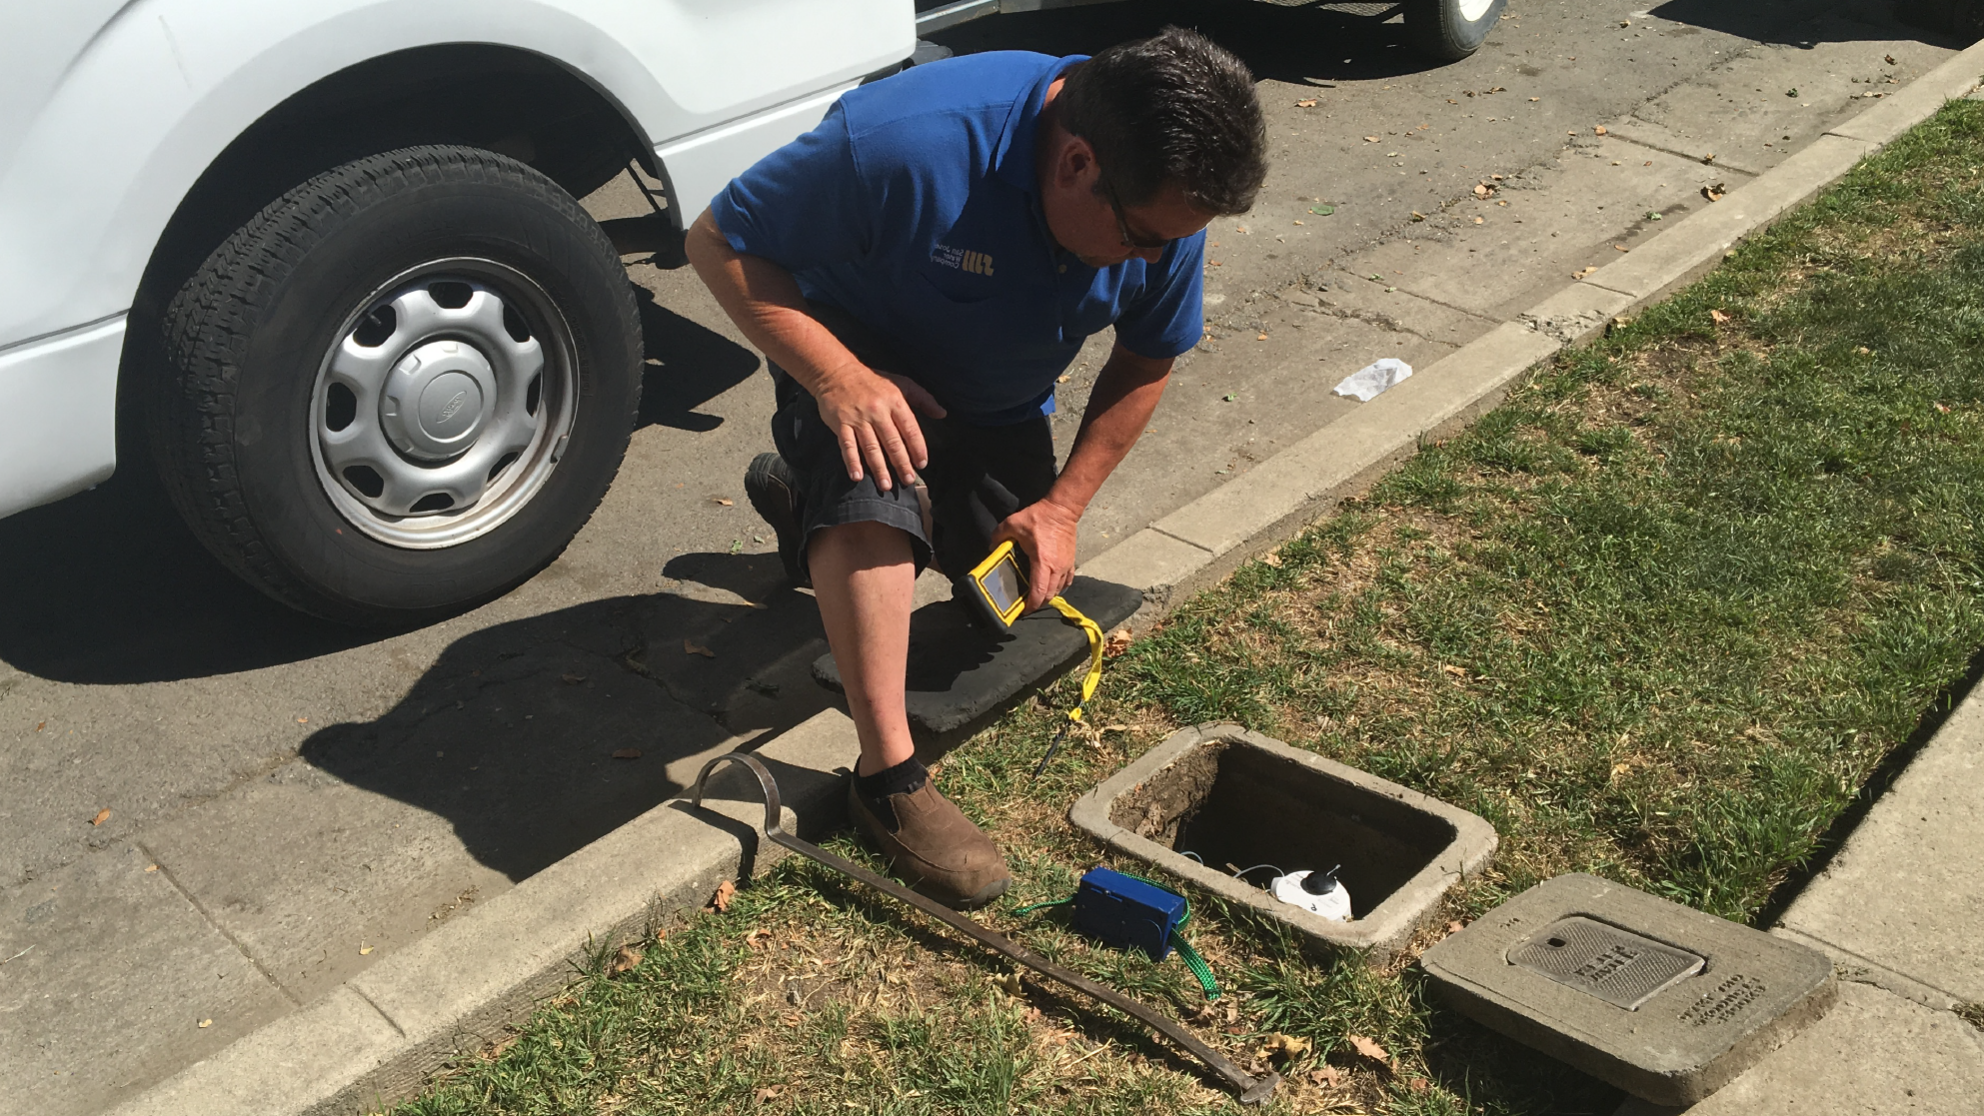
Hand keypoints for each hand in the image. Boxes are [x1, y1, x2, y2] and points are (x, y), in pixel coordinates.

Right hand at [812, 367, 946, 491]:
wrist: (836, 372)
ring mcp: (858, 418)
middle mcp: (877, 411)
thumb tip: (942, 413)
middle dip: (901, 463)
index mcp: (895, 402)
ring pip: (871, 447)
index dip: (917, 448)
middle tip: (907, 480)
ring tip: (886, 485)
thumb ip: (924, 399)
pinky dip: (851, 462)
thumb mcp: (902, 383)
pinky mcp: (841, 424)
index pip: (910, 429)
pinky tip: (857, 476)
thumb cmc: (873, 381)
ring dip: (879, 468)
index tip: (922, 464)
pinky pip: (847, 446)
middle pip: (892, 442)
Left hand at [991, 496, 1080, 611]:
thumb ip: (998, 536)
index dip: (1031, 605)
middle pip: (1049, 595)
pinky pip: (1067, 581)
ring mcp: (1065, 566)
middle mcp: (1056, 568)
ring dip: (1047, 595)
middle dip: (1038, 603)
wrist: (1062, 509)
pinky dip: (1059, 587)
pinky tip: (1051, 587)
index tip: (1023, 610)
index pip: (1039, 592)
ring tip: (1036, 595)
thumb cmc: (1040, 517)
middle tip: (1026, 604)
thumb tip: (991, 548)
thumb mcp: (1013, 524)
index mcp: (1042, 562)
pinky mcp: (1071, 561)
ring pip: (1058, 590)